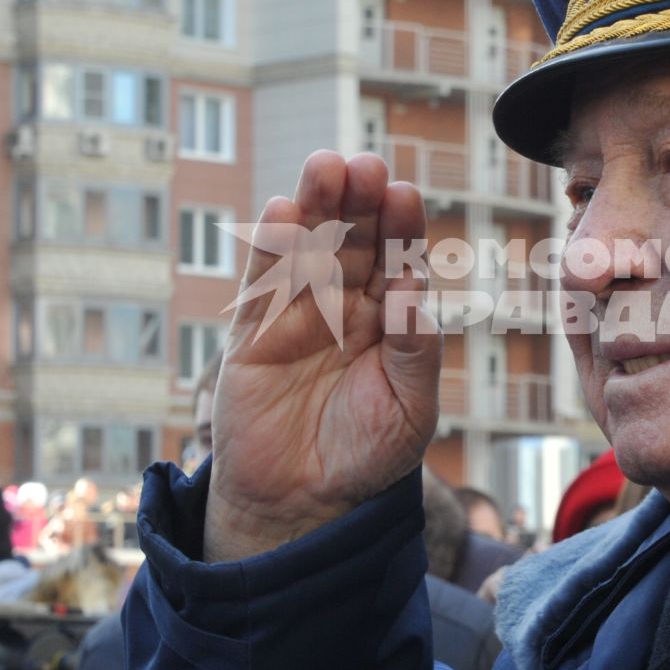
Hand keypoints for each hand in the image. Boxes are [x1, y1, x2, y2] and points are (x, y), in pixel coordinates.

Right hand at [204, 151, 440, 560]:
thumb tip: (414, 294)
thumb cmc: (368, 455)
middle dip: (360, 201)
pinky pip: (262, 282)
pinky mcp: (254, 333)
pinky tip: (282, 211)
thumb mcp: (409, 409)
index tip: (405, 195)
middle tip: (365, 164)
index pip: (399, 259)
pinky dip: (270, 246)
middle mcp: (346, 305)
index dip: (401, 227)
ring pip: (308, 247)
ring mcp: (298, 314)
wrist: (304, 504)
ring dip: (317, 206)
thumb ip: (415, 352)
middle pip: (354, 239)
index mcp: (390, 317)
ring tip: (326, 167)